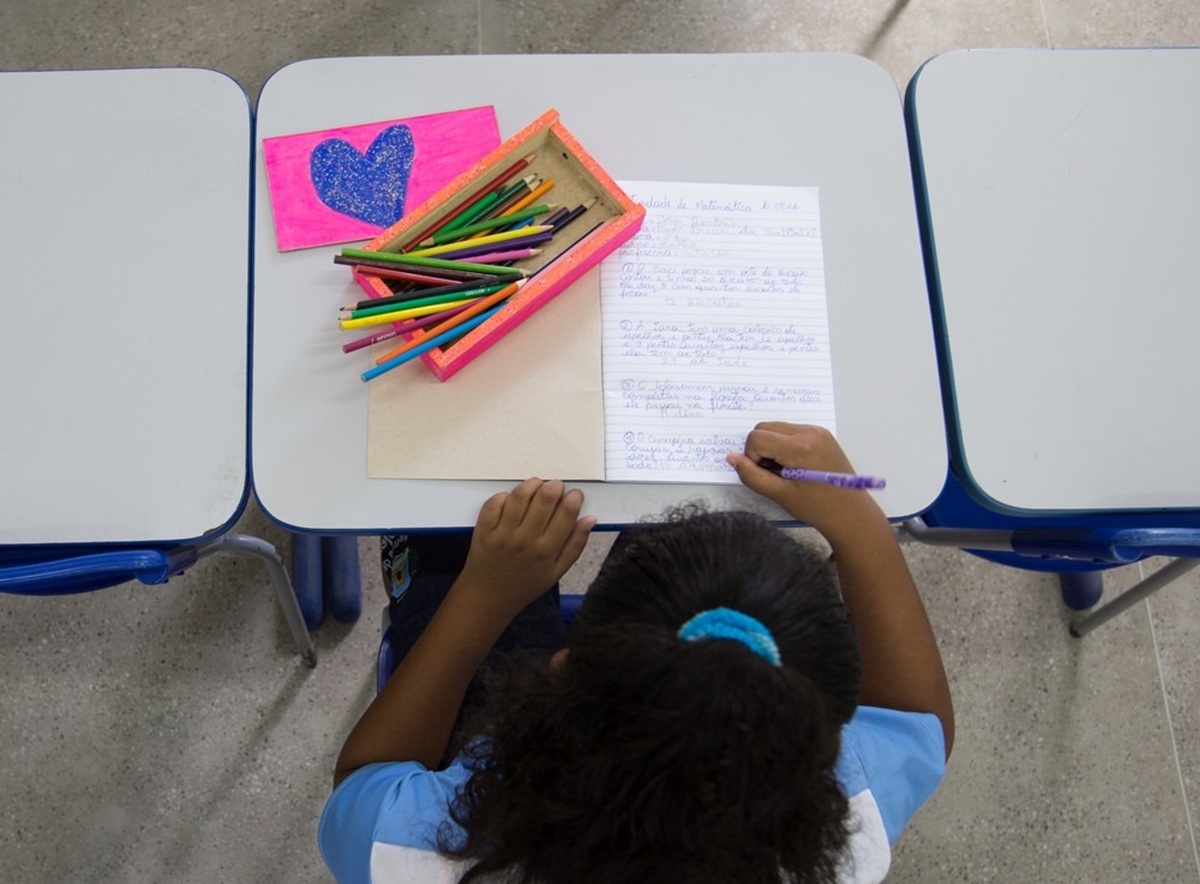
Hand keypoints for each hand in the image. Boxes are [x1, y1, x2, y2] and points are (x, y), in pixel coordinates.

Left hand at [455, 478, 595, 619]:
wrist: (488, 599)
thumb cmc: (524, 586)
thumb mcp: (556, 573)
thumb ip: (575, 545)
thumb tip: (590, 520)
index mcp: (546, 551)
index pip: (566, 514)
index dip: (574, 498)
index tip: (575, 494)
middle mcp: (525, 541)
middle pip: (544, 500)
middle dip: (554, 487)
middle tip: (556, 486)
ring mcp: (502, 535)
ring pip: (520, 497)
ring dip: (531, 485)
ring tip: (536, 485)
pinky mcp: (484, 531)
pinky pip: (493, 504)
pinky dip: (504, 495)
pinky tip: (511, 498)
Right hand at [726, 423, 884, 542]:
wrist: (851, 513)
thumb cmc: (818, 508)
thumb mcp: (780, 494)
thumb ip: (751, 475)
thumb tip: (732, 458)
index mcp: (800, 447)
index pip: (757, 438)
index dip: (752, 457)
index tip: (765, 475)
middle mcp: (810, 433)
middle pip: (765, 428)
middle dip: (761, 450)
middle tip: (774, 474)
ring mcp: (818, 432)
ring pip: (777, 428)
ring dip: (772, 447)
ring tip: (786, 471)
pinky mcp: (822, 435)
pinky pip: (791, 431)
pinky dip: (785, 446)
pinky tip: (795, 466)